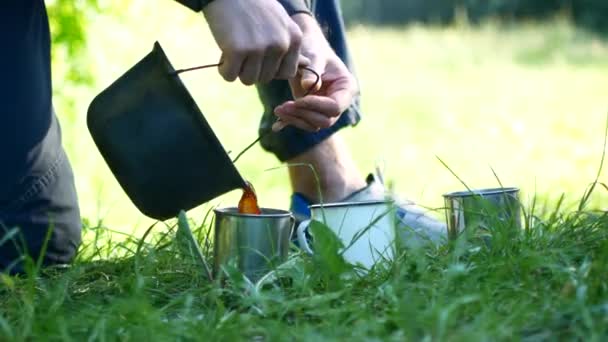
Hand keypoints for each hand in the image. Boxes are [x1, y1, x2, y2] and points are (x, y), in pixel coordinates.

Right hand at [203, 0, 303, 84]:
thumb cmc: (255, 8)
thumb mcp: (281, 23)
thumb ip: (291, 46)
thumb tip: (307, 65)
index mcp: (294, 38)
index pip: (287, 73)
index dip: (271, 69)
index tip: (261, 56)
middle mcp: (280, 44)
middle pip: (266, 78)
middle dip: (252, 69)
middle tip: (244, 49)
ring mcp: (259, 48)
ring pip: (248, 80)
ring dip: (238, 70)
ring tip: (234, 51)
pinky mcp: (237, 50)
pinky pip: (229, 75)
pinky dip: (224, 68)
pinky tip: (224, 53)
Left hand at [272, 14, 357, 131]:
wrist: (305, 47)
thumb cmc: (313, 47)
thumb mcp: (314, 55)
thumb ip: (312, 70)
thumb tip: (307, 86)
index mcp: (346, 88)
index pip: (335, 106)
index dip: (317, 106)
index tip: (299, 99)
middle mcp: (338, 101)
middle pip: (325, 120)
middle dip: (304, 114)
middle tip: (284, 106)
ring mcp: (324, 108)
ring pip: (313, 125)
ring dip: (295, 119)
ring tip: (278, 109)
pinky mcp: (310, 110)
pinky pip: (303, 122)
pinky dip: (290, 123)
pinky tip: (276, 126)